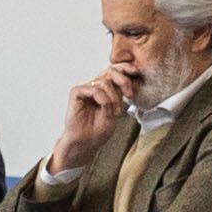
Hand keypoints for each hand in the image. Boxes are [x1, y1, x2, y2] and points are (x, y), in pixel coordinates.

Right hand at [52, 61, 133, 175]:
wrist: (87, 142)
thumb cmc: (100, 129)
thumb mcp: (116, 109)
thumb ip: (119, 94)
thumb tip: (128, 78)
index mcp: (106, 89)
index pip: (115, 71)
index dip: (125, 68)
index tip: (136, 71)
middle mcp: (95, 86)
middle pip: (110, 71)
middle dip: (123, 80)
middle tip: (129, 94)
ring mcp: (86, 88)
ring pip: (104, 82)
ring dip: (113, 98)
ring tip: (114, 112)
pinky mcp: (76, 92)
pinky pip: (94, 89)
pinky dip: (103, 99)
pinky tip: (105, 110)